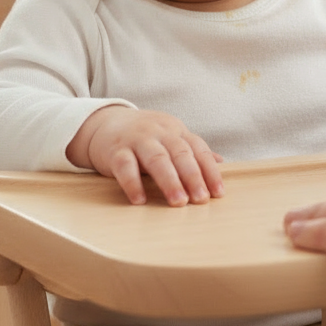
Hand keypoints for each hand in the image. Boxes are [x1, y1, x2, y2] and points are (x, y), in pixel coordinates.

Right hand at [67, 105, 223, 205]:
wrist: (105, 123)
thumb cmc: (144, 136)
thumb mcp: (170, 138)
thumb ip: (192, 151)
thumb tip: (221, 163)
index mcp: (176, 131)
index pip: (198, 149)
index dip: (210, 171)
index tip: (219, 193)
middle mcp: (159, 132)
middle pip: (180, 153)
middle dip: (193, 176)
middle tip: (201, 199)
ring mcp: (137, 140)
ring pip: (156, 158)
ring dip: (169, 181)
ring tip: (179, 202)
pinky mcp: (116, 152)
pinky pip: (125, 167)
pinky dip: (133, 183)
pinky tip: (140, 200)